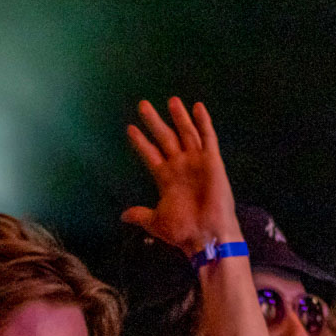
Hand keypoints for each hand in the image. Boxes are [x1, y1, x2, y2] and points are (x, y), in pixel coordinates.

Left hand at [121, 98, 239, 254]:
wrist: (206, 235)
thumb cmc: (184, 230)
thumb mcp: (156, 222)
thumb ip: (141, 214)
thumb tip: (123, 216)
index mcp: (166, 178)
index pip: (150, 154)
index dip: (141, 142)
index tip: (130, 129)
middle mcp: (180, 166)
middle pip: (165, 138)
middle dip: (154, 121)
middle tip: (143, 105)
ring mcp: (197, 162)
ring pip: (186, 133)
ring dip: (179, 117)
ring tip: (171, 100)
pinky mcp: (212, 162)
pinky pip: (208, 138)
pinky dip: (204, 123)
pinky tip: (198, 108)